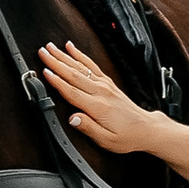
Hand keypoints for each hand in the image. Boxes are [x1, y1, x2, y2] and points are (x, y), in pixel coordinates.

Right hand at [40, 37, 158, 157]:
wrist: (146, 128)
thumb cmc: (126, 136)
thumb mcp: (107, 140)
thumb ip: (88, 128)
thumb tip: (72, 119)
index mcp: (98, 106)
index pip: (72, 91)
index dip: (57, 81)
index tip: (45, 72)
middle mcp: (101, 92)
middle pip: (73, 74)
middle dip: (56, 62)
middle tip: (42, 52)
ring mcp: (105, 85)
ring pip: (81, 67)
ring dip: (64, 56)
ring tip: (51, 47)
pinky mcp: (108, 83)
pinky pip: (91, 65)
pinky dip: (80, 55)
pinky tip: (72, 48)